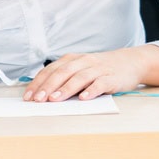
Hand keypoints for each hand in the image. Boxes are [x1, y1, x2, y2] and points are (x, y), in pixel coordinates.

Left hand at [23, 49, 143, 101]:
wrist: (131, 62)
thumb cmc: (100, 69)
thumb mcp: (81, 68)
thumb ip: (64, 77)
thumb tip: (42, 94)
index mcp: (73, 59)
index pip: (52, 70)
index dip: (39, 83)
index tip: (28, 96)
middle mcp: (84, 61)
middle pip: (63, 72)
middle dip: (48, 86)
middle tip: (38, 99)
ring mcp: (99, 69)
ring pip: (80, 77)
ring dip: (66, 89)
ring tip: (55, 99)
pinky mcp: (112, 78)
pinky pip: (100, 83)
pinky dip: (91, 90)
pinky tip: (84, 98)